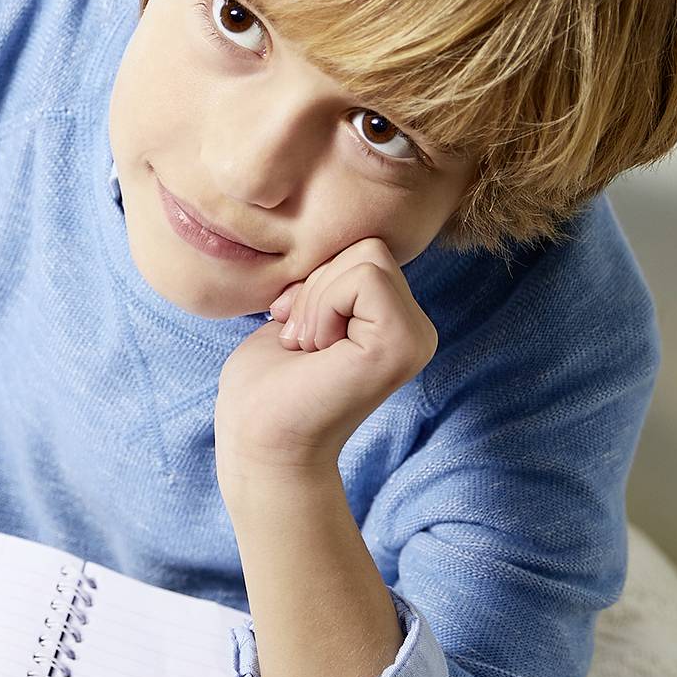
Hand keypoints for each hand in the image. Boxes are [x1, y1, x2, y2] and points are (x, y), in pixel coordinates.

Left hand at [215, 236, 438, 479]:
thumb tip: (336, 236)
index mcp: (395, 322)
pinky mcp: (401, 346)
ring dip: (316, 299)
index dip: (317, 278)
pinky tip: (317, 351)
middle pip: (367, 247)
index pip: (365, 249)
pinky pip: (363, 277)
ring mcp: (415, 339)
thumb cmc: (268, 383)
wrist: (260, 440)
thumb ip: (332, 280)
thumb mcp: (304, 312)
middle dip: (316, 285)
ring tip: (309, 347)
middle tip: (302, 340)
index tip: (297, 326)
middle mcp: (417, 330)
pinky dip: (323, 305)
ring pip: (366, 257)